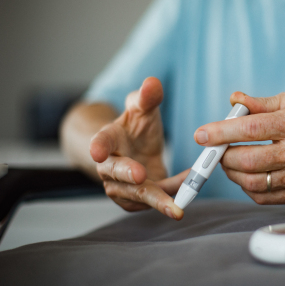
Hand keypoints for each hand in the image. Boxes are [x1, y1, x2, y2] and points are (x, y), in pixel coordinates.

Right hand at [89, 77, 184, 219]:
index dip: (98, 147)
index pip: (101, 141)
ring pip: (136, 195)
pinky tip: (188, 187)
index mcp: (107, 139)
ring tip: (177, 203)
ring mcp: (120, 186)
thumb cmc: (136, 127)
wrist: (134, 149)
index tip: (96, 151)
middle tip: (141, 176)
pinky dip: (171, 195)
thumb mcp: (143, 108)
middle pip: (116, 174)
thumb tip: (152, 82)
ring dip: (157, 198)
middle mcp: (110, 166)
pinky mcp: (134, 200)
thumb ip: (147, 97)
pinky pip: (153, 200)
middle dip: (128, 175)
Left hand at [193, 92, 284, 203]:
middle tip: (216, 150)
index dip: (221, 132)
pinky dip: (248, 186)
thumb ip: (260, 103)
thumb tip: (232, 100)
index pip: (251, 129)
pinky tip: (248, 174)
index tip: (201, 134)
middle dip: (224, 156)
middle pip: (249, 160)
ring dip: (233, 173)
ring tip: (231, 161)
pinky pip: (265, 196)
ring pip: (254, 182)